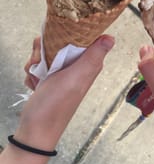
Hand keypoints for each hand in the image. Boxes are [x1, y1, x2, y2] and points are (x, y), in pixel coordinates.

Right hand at [15, 35, 114, 151]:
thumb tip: (110, 38)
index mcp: (88, 63)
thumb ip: (93, 56)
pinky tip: (35, 83)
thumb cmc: (56, 106)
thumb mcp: (76, 77)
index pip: (83, 36)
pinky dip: (33, 71)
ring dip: (37, 62)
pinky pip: (39, 64)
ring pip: (47, 52)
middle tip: (43, 64)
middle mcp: (77, 66)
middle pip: (61, 41)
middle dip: (46, 49)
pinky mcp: (50, 77)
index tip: (59, 41)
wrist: (35, 129)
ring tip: (39, 77)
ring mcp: (62, 72)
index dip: (70, 34)